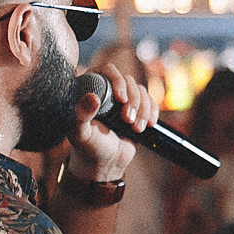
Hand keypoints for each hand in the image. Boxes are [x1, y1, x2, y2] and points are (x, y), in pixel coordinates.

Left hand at [67, 63, 156, 183]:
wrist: (106, 163)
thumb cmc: (88, 148)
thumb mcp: (81, 134)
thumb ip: (81, 115)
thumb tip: (93, 97)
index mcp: (88, 90)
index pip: (106, 70)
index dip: (117, 80)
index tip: (121, 99)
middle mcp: (106, 90)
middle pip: (128, 80)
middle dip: (133, 101)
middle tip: (127, 120)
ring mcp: (122, 99)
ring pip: (140, 90)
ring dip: (143, 109)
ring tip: (136, 128)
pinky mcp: (136, 108)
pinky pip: (150, 100)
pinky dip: (152, 112)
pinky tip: (148, 125)